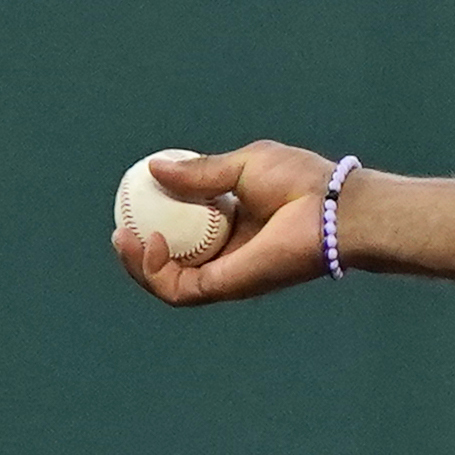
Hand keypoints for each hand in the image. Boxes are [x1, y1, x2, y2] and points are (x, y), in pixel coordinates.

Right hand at [111, 141, 347, 305]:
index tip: (132, 204)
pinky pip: (180, 289)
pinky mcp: (229, 287)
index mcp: (233, 227)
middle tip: (120, 230)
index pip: (183, 236)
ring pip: (169, 284)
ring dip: (139, 266)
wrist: (334, 206)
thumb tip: (155, 169)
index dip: (152, 225)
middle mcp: (229, 256)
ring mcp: (228, 274)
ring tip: (125, 238)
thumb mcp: (242, 166)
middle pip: (171, 267)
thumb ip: (201, 172)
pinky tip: (150, 242)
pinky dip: (156, 272)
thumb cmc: (304, 182)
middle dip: (137, 255)